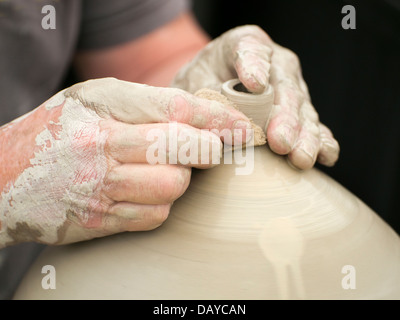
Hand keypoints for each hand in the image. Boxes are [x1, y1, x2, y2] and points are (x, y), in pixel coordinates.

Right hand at [0, 78, 251, 246]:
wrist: (6, 175)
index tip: (242, 127)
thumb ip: (147, 103)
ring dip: (181, 178)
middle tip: (207, 148)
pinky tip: (147, 191)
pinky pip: (155, 216)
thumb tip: (202, 115)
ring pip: (173, 186)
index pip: (176, 109)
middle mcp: (102, 147)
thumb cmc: (58, 130)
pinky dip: (162, 204)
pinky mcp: (101, 220)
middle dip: (207, 150)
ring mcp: (101, 188)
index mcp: (104, 109)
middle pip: (182, 150)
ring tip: (166, 168)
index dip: (217, 118)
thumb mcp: (95, 99)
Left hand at [171, 25, 339, 168]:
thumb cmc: (201, 85)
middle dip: (285, 118)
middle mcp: (276, 65)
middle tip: (280, 142)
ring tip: (301, 157)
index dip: (254, 66)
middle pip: (285, 88)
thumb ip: (209, 98)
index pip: (251, 50)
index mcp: (246, 45)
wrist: (208, 90)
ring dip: (304, 137)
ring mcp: (291, 89)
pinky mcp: (299, 113)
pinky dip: (321, 142)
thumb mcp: (194, 86)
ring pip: (303, 111)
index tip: (255, 84)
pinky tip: (326, 157)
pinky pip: (314, 127)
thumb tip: (228, 122)